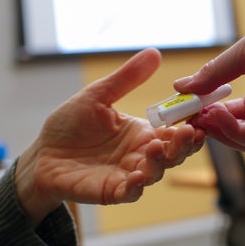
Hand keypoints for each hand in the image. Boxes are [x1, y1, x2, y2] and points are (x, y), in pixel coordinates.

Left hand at [15, 48, 204, 224]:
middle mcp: (141, 154)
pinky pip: (130, 192)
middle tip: (190, 132)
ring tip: (155, 147)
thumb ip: (126, 79)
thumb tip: (155, 53)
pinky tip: (136, 176)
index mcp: (142, 132)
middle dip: (185, 145)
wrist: (44, 154)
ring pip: (156, 172)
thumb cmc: (71, 125)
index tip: (200, 113)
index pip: (174, 131)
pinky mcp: (112, 190)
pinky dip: (136, 186)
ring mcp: (128, 174)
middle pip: (174, 154)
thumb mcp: (98, 96)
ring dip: (161, 161)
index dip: (190, 124)